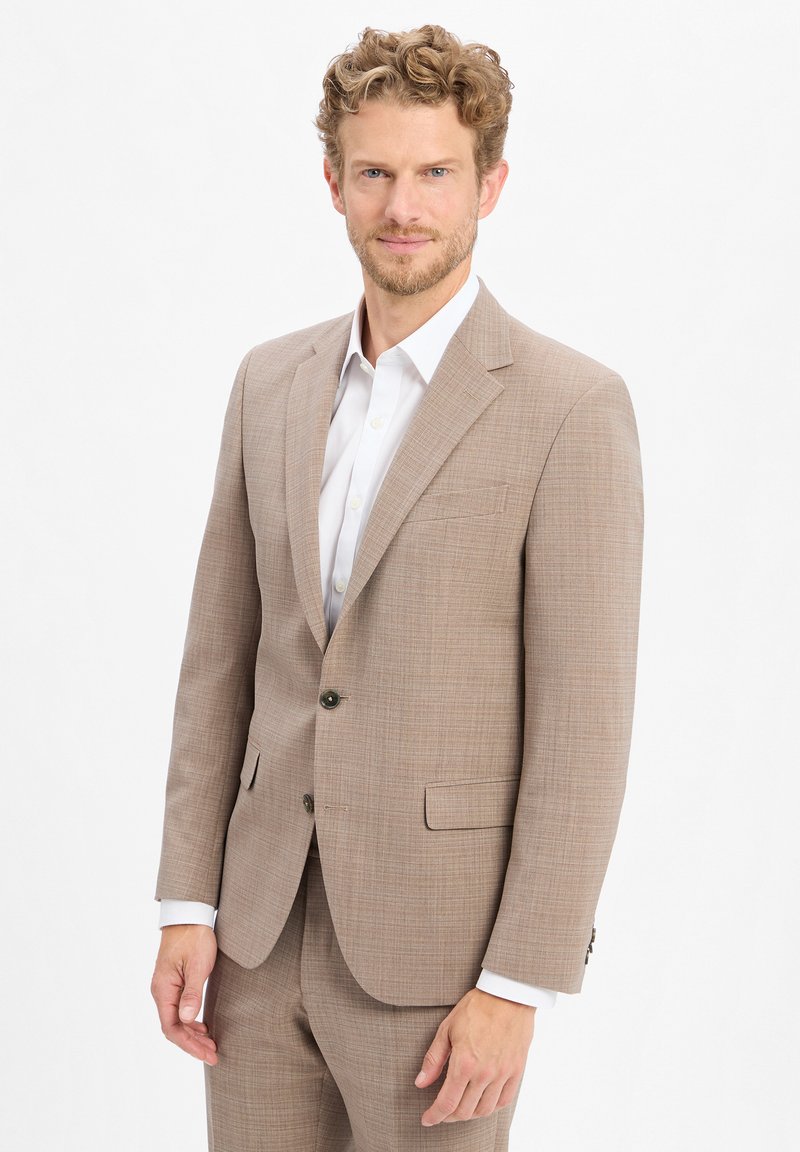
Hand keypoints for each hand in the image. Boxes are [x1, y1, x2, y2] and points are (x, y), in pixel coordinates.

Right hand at [150, 924, 218, 1063]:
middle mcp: (161, 991)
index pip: (172, 1028)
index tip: (208, 1054)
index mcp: (163, 989)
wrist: (189, 913)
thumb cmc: (194, 936)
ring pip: (176, 1020)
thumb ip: (192, 993)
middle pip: (173, 1028)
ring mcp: (166, 987)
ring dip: (192, 1034)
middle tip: (214, 1054)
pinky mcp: (174, 982)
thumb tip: (187, 1020)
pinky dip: (191, 1021)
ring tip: (211, 1044)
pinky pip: (179, 1009)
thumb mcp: (197, 965)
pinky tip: (203, 1026)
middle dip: (193, 1044)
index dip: (189, 1045)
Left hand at [415, 988, 534, 1125]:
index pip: (447, 1103)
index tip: (426, 1119)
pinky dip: (490, 1107)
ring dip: (469, 1114)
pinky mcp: (517, 1071)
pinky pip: (503, 1100)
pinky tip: (482, 1102)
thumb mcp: (447, 1028)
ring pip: (484, 1110)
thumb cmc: (476, 1007)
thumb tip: (420, 1083)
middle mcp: (484, 1073)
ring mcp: (503, 1074)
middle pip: (464, 1111)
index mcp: (464, 1063)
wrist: (508, 994)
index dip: (434, 1116)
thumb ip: (433, 1059)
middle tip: (440, 1112)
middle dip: (448, 1117)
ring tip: (460, 1108)